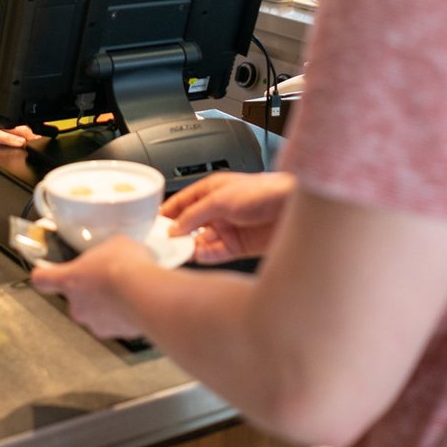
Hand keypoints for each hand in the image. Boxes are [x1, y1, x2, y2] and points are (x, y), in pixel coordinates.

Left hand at [30, 237, 156, 338]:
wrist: (145, 294)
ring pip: (98, 313)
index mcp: (69, 280)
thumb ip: (105, 253)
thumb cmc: (124, 267)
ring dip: (110, 304)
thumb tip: (114, 255)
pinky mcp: (117, 334)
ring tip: (129, 290)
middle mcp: (77, 306)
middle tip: (109, 279)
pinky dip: (127, 314)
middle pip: (77, 298)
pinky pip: (118, 323)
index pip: (43, 280)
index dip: (44, 276)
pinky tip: (139, 301)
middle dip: (91, 291)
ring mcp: (95, 323)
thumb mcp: (114, 245)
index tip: (44, 274)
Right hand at [162, 171, 297, 263]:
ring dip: (190, 246)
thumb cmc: (266, 192)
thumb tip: (176, 226)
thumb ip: (195, 214)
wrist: (294, 209)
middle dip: (177, 233)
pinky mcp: (239, 246)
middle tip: (164, 243)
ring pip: (201, 241)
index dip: (168, 212)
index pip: (183, 202)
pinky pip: (215, 253)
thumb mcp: (221, 199)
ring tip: (180, 251)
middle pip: (190, 224)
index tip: (153, 224)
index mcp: (213, 190)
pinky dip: (205, 256)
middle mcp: (219, 209)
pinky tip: (198, 256)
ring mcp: (228, 228)